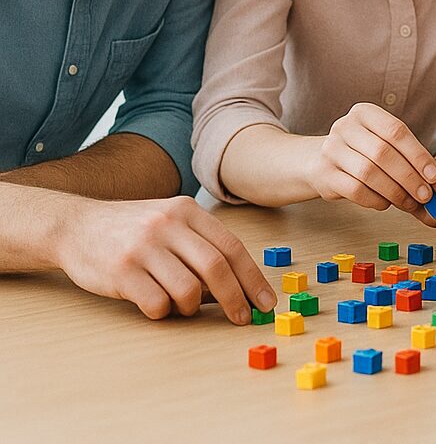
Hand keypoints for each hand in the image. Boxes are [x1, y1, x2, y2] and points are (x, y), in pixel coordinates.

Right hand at [56, 195, 276, 322]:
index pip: (232, 246)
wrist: (76, 226)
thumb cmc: (132, 230)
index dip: (252, 277)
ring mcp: (144, 247)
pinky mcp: (121, 271)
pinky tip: (155, 303)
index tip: (265, 302)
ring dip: (193, 307)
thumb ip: (201, 244)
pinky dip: (163, 311)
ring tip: (183, 305)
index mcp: (186, 210)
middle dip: (236, 298)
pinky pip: (156, 303)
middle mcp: (168, 224)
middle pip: (216, 267)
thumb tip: (238, 285)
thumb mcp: (170, 221)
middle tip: (243, 319)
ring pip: (188, 289)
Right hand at [308, 102, 435, 226]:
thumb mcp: (389, 151)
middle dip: (408, 177)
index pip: (396, 131)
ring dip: (394, 192)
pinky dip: (376, 200)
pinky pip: (355, 190)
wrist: (319, 162)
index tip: (435, 176)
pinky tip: (385, 203)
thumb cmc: (364, 154)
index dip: (418, 155)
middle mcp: (345, 126)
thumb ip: (417, 168)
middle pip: (382, 153)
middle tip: (426, 196)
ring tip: (408, 202)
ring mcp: (331, 149)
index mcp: (365, 112)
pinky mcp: (324, 174)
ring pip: (368, 173)